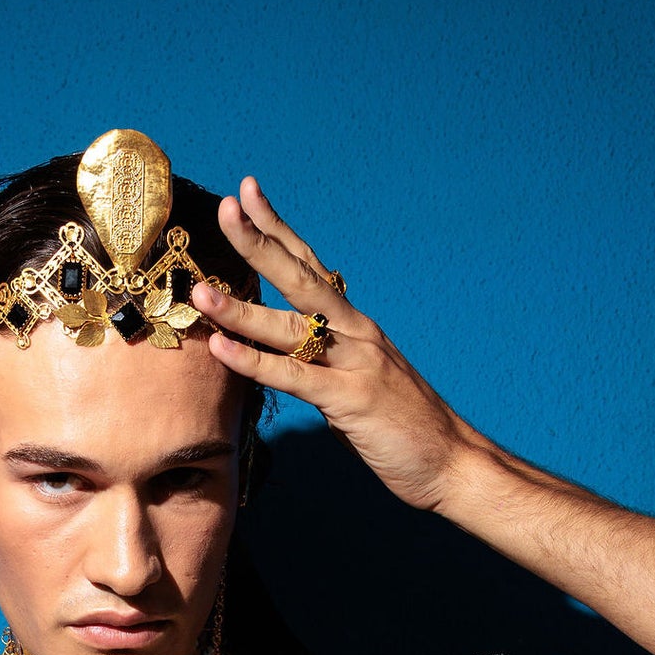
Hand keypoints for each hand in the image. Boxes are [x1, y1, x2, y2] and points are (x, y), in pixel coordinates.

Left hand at [195, 178, 476, 514]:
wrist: (452, 462)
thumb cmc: (403, 427)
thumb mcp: (359, 383)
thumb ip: (324, 365)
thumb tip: (288, 361)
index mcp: (355, 325)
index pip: (310, 266)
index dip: (277, 228)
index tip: (246, 193)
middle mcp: (355, 333)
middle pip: (300, 278)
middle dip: (259, 243)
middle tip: (225, 209)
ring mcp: (355, 363)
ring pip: (290, 326)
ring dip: (242, 308)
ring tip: (201, 292)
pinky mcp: (351, 400)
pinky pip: (294, 376)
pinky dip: (255, 362)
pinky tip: (222, 349)